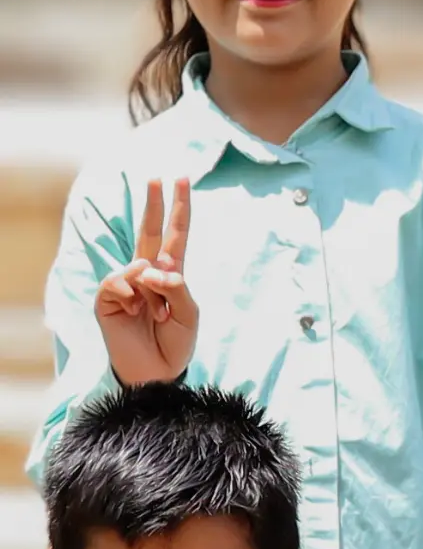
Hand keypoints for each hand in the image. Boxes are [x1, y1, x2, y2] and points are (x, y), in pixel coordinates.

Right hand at [96, 177, 198, 386]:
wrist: (157, 371)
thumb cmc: (175, 341)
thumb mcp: (189, 313)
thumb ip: (177, 286)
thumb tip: (150, 265)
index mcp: (171, 274)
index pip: (176, 235)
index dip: (179, 209)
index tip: (182, 180)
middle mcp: (147, 274)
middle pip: (151, 232)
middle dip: (154, 204)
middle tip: (156, 177)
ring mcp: (126, 284)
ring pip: (140, 266)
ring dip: (153, 292)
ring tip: (156, 316)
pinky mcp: (107, 297)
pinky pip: (118, 282)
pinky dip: (130, 293)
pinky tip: (134, 308)